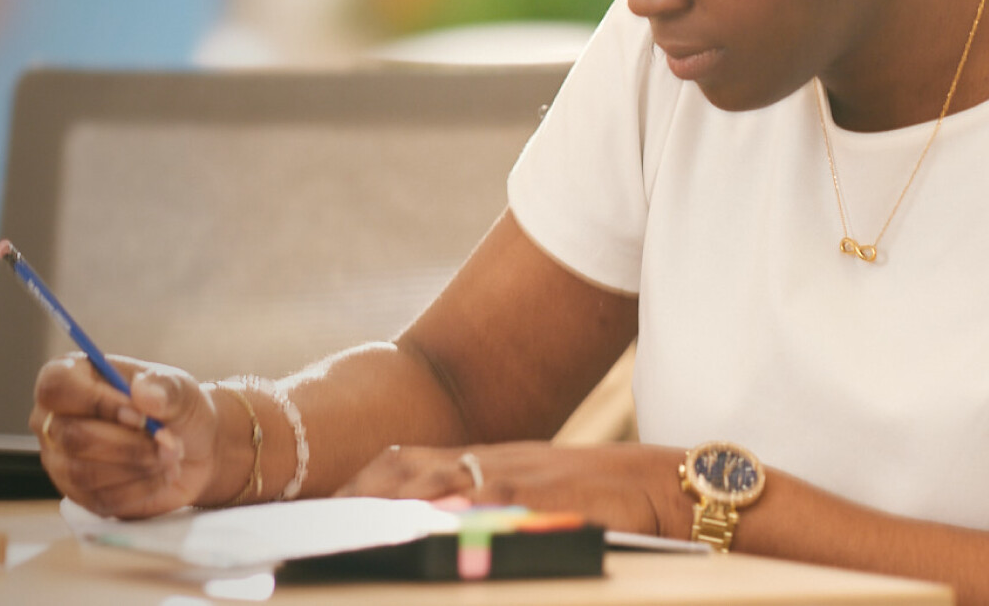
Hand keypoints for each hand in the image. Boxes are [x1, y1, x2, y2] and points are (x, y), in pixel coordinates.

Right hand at [27, 353, 225, 518]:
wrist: (193, 448)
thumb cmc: (174, 408)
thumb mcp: (179, 388)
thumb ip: (165, 388)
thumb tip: (145, 396)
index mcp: (70, 377)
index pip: (57, 386)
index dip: (97, 402)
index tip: (140, 415)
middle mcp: (54, 419)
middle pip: (72, 436)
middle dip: (128, 444)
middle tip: (168, 443)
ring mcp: (62, 460)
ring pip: (83, 473)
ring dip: (135, 468)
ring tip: (169, 458)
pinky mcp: (80, 494)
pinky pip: (99, 499)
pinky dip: (139, 489)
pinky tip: (161, 476)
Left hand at [334, 442, 690, 538]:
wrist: (662, 482)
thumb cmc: (598, 493)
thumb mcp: (530, 493)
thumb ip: (485, 505)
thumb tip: (439, 529)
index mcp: (484, 458)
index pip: (406, 461)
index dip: (363, 482)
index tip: (328, 507)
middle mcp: (492, 460)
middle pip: (409, 469)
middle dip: (362, 494)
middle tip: (326, 523)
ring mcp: (517, 476)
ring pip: (442, 483)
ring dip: (396, 504)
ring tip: (359, 526)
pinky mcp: (546, 495)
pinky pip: (493, 504)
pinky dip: (459, 516)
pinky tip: (435, 529)